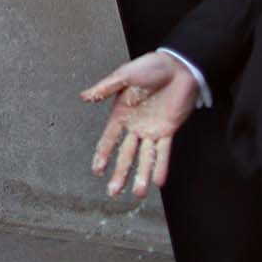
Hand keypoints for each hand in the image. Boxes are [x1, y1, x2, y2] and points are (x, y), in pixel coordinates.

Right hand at [83, 52, 199, 197]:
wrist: (178, 68)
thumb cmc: (150, 67)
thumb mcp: (124, 75)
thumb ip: (105, 88)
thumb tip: (84, 97)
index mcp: (121, 113)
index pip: (109, 138)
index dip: (102, 154)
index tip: (96, 170)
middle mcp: (135, 126)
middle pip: (126, 154)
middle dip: (119, 173)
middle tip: (113, 193)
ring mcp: (152, 130)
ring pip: (145, 158)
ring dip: (141, 175)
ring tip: (138, 193)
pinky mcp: (168, 131)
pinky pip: (164, 152)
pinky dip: (161, 166)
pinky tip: (158, 181)